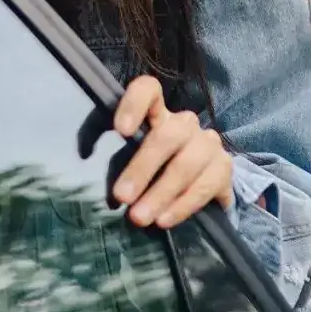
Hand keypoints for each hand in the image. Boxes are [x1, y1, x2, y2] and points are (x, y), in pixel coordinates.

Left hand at [108, 75, 232, 229]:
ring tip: (139, 217)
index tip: (120, 130)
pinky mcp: (224, 169)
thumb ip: (111, 156)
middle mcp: (185, 125)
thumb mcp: (129, 160)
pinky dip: (182, 206)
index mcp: (157, 114)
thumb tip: (86, 157)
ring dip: (161, 194)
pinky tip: (164, 220)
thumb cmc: (153, 172)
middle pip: (168, 136)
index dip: (135, 104)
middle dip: (142, 168)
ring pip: (187, 164)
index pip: (149, 90)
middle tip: (122, 196)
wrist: (196, 191)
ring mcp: (208, 145)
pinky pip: (205, 186)